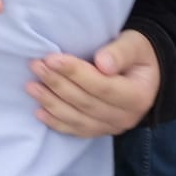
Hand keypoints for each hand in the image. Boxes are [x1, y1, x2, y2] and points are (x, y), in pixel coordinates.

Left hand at [26, 30, 160, 137]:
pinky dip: (57, 123)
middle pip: (86, 103)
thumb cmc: (138, 53)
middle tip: (36, 66)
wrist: (145, 72)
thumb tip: (103, 63)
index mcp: (138, 96)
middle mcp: (127, 117)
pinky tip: (39, 112)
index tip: (52, 58)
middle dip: (58, 84)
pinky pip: (77, 130)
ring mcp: (113, 127)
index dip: (75, 73)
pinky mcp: (100, 130)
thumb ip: (120, 52)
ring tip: (31, 86)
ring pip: (78, 119)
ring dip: (52, 103)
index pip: (102, 87)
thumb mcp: (135, 45)